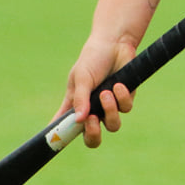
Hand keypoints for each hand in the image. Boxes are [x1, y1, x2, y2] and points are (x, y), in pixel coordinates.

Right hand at [58, 33, 137, 148]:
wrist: (115, 44)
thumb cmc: (92, 59)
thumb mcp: (81, 77)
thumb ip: (81, 99)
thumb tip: (79, 120)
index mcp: (75, 107)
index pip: (65, 128)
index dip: (61, 139)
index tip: (58, 140)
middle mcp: (92, 111)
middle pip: (92, 138)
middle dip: (93, 135)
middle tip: (93, 121)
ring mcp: (109, 107)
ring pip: (113, 125)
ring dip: (110, 110)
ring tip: (105, 93)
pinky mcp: (125, 99)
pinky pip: (125, 108)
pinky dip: (121, 97)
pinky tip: (117, 84)